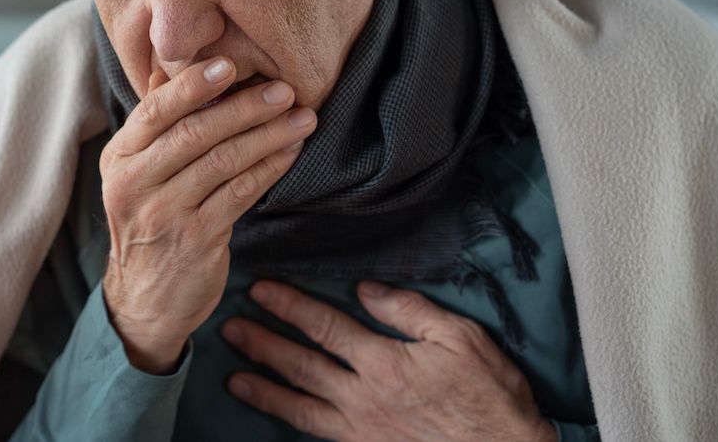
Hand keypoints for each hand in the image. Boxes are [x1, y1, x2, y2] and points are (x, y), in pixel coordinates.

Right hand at [98, 58, 316, 373]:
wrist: (144, 300)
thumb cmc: (150, 223)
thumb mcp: (138, 174)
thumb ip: (157, 126)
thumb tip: (172, 70)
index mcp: (119, 158)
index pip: (155, 111)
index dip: (192, 84)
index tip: (229, 64)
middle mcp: (134, 184)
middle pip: (194, 133)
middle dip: (245, 107)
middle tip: (284, 90)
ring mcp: (164, 214)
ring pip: (223, 162)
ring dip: (268, 136)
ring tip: (303, 118)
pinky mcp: (196, 240)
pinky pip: (240, 194)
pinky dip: (269, 169)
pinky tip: (291, 152)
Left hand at [220, 280, 556, 441]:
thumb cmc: (488, 395)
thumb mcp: (461, 338)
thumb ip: (410, 311)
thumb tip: (366, 289)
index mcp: (384, 363)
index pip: (325, 327)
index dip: (289, 307)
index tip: (261, 290)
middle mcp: (363, 398)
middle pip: (301, 365)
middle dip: (262, 344)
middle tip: (229, 327)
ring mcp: (361, 428)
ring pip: (300, 405)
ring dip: (264, 387)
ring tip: (233, 374)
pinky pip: (317, 433)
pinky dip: (290, 422)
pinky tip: (275, 414)